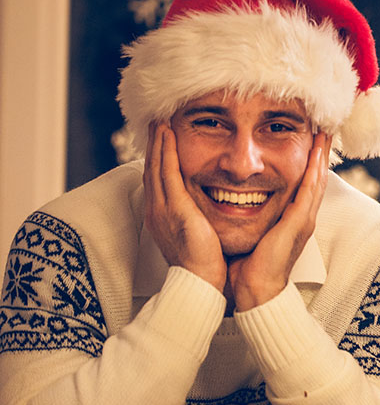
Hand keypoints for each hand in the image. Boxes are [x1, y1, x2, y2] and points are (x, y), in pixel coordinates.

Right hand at [143, 122, 225, 290]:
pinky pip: (168, 172)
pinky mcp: (174, 207)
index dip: (158, 160)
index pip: (158, 181)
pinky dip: (166, 151)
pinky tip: (168, 135)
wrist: (199, 282)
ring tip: (160, 122)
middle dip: (154, 146)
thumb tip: (201, 211)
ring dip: (158, 142)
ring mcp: (162, 208)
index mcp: (162, 217)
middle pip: (152, 169)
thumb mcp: (194, 236)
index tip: (162, 141)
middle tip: (155, 124)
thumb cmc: (202, 264)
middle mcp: (157, 210)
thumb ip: (194, 219)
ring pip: (157, 166)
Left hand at [227, 132, 330, 309]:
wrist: (256, 292)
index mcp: (292, 220)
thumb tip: (233, 202)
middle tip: (324, 128)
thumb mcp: (252, 235)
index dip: (309, 161)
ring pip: (317, 179)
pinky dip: (315, 170)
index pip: (304, 184)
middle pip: (316, 177)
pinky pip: (310, 191)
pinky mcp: (300, 223)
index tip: (309, 140)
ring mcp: (304, 219)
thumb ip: (250, 218)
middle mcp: (303, 217)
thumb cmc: (250, 268)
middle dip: (321, 152)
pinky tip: (317, 153)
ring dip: (322, 155)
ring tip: (325, 132)